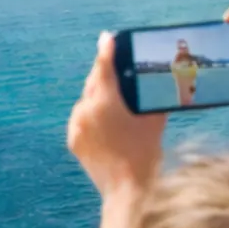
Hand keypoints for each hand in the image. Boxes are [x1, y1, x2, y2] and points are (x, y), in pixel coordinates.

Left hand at [67, 33, 166, 196]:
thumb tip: (155, 83)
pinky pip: (81, 119)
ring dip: (98, 96)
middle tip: (115, 68)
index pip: (104, 67)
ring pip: (86, 101)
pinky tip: (106, 121)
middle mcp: (85, 110)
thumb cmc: (146, 153)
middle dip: (104, 74)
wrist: (127, 190)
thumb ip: (151, 98)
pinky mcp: (73, 140)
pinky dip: (92, 115)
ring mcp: (76, 126)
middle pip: (94, 82)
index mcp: (105, 102)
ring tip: (114, 99)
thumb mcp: (154, 121)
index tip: (107, 38)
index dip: (107, 50)